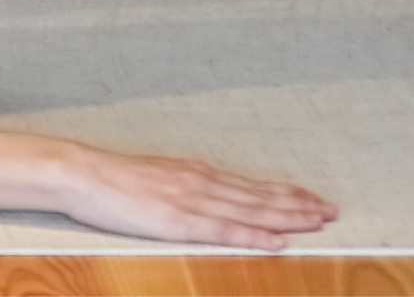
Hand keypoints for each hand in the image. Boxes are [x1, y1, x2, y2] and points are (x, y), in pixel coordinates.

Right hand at [42, 138, 335, 249]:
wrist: (82, 173)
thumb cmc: (113, 180)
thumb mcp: (156, 179)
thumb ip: (185, 188)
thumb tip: (209, 197)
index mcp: (195, 173)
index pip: (251, 185)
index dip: (285, 193)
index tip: (313, 198)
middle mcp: (201, 181)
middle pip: (259, 194)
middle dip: (298, 204)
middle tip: (331, 210)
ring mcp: (192, 200)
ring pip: (251, 209)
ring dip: (287, 216)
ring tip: (318, 221)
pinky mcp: (178, 220)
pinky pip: (224, 229)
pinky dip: (254, 234)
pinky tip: (277, 240)